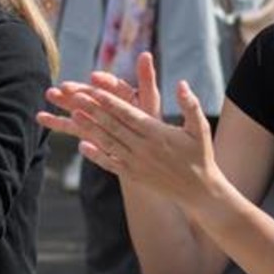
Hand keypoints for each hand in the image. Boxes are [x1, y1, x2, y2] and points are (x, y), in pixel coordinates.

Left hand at [43, 54, 221, 208]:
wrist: (199, 190)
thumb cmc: (201, 155)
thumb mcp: (200, 128)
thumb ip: (190, 105)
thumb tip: (181, 83)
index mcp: (158, 134)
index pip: (129, 115)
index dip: (111, 102)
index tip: (95, 90)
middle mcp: (144, 148)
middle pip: (113, 126)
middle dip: (93, 110)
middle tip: (75, 97)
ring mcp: (136, 163)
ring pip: (108, 143)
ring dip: (90, 129)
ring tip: (73, 115)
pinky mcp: (133, 175)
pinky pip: (110, 164)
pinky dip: (96, 155)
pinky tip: (81, 145)